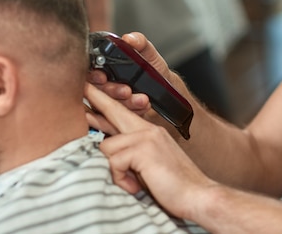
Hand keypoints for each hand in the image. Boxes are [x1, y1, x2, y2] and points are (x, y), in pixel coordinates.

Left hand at [85, 84, 215, 219]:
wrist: (198, 195)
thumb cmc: (173, 185)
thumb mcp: (146, 166)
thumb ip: (128, 155)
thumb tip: (102, 153)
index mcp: (149, 132)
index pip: (121, 112)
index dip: (104, 100)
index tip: (89, 88)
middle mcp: (147, 129)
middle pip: (113, 110)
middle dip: (96, 98)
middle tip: (83, 86)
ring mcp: (146, 136)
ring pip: (106, 146)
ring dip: (114, 170)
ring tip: (131, 183)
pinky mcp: (143, 149)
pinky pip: (113, 161)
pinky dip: (120, 179)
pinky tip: (135, 186)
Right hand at [86, 32, 166, 115]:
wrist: (167, 88)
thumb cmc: (153, 69)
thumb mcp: (148, 53)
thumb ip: (140, 42)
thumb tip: (129, 38)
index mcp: (106, 67)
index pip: (91, 72)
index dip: (94, 76)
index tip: (103, 77)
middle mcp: (105, 84)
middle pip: (97, 91)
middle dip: (113, 91)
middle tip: (127, 90)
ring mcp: (111, 100)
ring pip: (109, 106)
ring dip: (125, 103)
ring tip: (142, 99)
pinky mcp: (120, 114)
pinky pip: (120, 117)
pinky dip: (133, 111)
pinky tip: (144, 105)